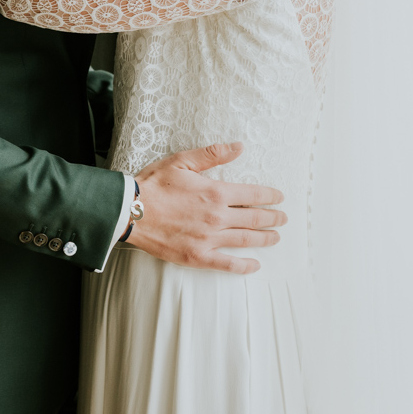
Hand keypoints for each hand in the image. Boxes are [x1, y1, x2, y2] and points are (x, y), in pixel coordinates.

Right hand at [123, 142, 286, 274]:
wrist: (129, 211)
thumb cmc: (152, 185)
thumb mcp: (181, 161)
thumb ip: (212, 154)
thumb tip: (238, 147)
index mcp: (215, 192)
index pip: (253, 194)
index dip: (270, 196)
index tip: (279, 197)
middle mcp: (217, 217)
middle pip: (255, 218)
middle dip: (273, 218)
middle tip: (283, 218)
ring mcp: (209, 239)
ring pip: (246, 240)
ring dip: (265, 238)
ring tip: (275, 238)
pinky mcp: (198, 256)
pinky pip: (228, 264)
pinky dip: (244, 266)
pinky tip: (254, 265)